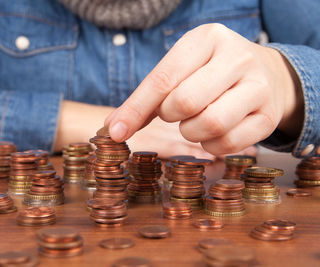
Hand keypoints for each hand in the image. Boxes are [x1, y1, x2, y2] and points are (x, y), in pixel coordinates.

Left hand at [105, 23, 303, 155]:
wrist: (265, 74)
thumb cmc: (210, 73)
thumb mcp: (181, 70)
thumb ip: (148, 97)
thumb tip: (114, 127)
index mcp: (207, 39)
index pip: (163, 78)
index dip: (136, 109)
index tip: (116, 132)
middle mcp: (237, 57)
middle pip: (185, 102)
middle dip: (169, 116)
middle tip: (175, 112)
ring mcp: (258, 86)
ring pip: (209, 124)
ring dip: (190, 132)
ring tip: (194, 121)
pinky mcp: (269, 116)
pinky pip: (228, 143)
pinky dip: (210, 145)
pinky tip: (212, 133)